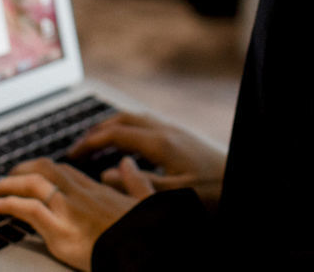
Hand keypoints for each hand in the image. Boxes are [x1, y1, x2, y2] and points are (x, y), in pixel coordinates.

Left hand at [0, 158, 149, 270]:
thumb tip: (127, 163)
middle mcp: (80, 194)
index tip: (30, 173)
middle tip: (5, 179)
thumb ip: (135, 182)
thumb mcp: (144, 202)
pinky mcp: (61, 231)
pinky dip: (10, 205)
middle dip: (21, 170)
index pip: (64, 171)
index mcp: (97, 190)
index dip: (43, 170)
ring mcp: (69, 210)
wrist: (144, 250)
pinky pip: (29, 209)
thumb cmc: (144, 232)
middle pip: (44, 169)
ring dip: (8, 185)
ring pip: (32, 184)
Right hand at [69, 113, 225, 206]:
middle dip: (95, 130)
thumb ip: (137, 184)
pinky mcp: (181, 136)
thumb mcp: (172, 195)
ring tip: (96, 144)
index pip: (113, 133)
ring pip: (133, 118)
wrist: (241, 180)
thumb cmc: (213, 190)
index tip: (72, 153)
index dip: (89, 142)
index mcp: (159, 142)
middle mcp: (164, 130)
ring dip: (111, 127)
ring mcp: (173, 130)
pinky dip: (126, 129)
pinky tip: (126, 146)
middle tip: (78, 147)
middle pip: (120, 118)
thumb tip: (104, 176)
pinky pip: (145, 123)